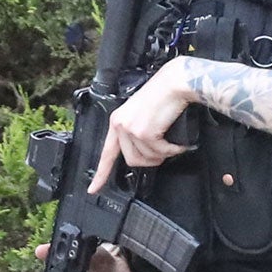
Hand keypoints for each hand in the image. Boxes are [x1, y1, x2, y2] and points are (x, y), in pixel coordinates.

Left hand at [88, 59, 195, 192]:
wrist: (175, 82)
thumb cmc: (164, 95)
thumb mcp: (141, 114)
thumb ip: (136, 133)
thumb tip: (144, 154)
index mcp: (117, 121)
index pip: (106, 153)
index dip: (101, 173)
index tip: (93, 188)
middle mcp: (120, 125)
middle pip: (132, 161)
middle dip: (150, 161)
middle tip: (163, 153)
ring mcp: (131, 130)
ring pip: (146, 159)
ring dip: (163, 155)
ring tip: (172, 143)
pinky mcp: (145, 133)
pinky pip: (160, 153)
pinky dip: (172, 150)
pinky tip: (178, 142)